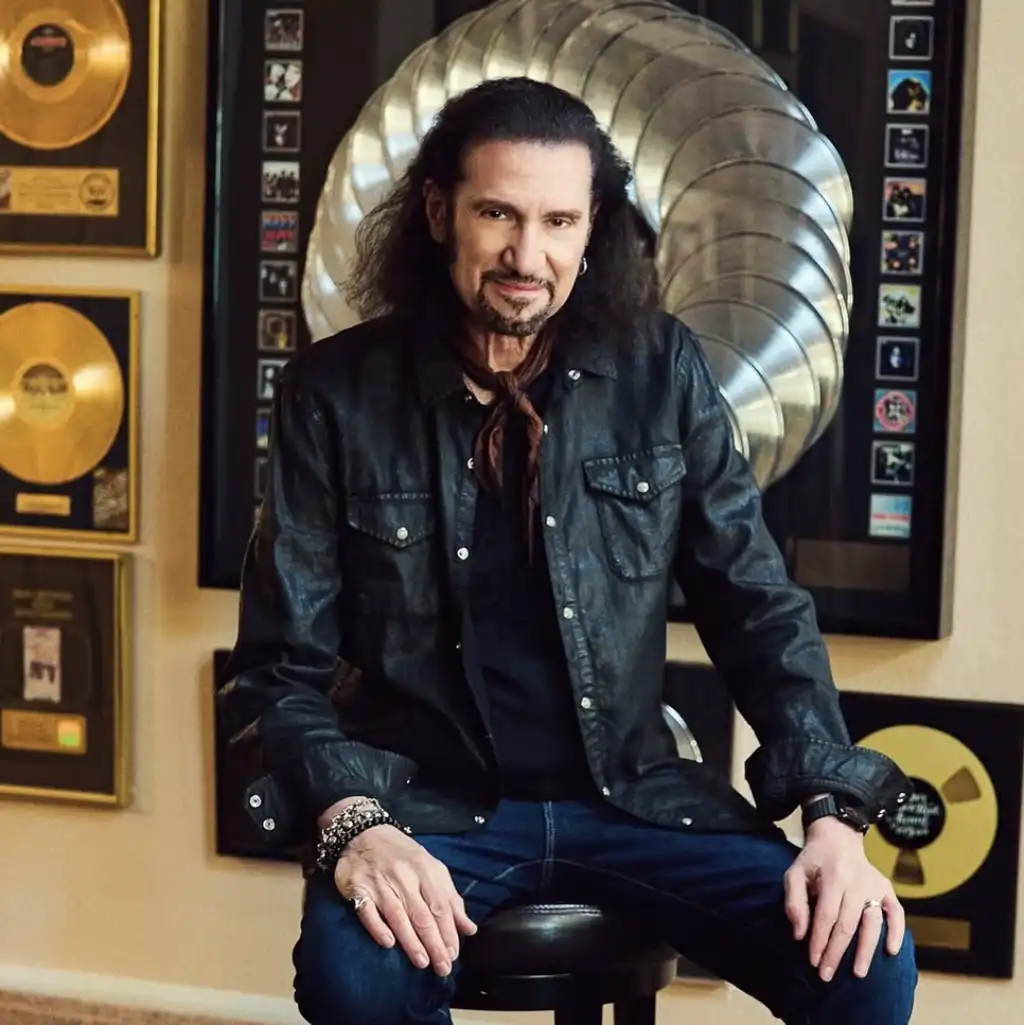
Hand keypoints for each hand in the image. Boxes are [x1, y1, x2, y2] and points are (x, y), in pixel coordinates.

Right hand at [334, 820, 476, 976]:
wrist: (364, 833)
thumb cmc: (402, 855)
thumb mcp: (431, 868)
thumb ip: (450, 898)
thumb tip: (469, 928)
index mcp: (425, 869)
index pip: (440, 906)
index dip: (448, 932)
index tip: (454, 954)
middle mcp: (404, 876)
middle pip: (422, 915)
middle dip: (434, 944)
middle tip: (442, 968)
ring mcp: (380, 883)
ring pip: (398, 916)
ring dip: (411, 942)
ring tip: (422, 962)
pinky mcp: (358, 889)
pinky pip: (368, 912)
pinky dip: (378, 928)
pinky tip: (388, 944)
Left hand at [784, 816, 903, 981]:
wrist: (838, 837)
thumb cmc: (813, 861)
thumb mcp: (794, 874)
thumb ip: (794, 902)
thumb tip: (800, 935)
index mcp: (832, 876)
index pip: (826, 915)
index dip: (819, 940)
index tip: (813, 961)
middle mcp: (856, 881)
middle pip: (848, 924)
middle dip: (837, 952)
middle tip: (827, 975)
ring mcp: (875, 885)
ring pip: (873, 923)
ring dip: (866, 950)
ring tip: (859, 973)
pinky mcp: (887, 888)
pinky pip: (897, 912)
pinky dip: (897, 932)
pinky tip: (891, 951)